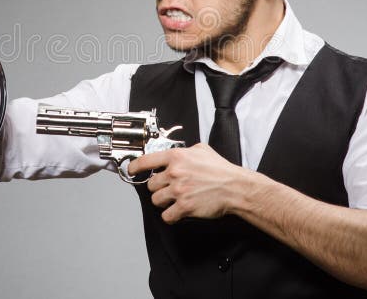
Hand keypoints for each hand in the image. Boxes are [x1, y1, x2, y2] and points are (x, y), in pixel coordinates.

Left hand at [129, 143, 246, 223]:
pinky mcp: (184, 207)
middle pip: (151, 185)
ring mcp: (178, 190)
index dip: (134, 167)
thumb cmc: (221, 169)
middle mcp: (175, 173)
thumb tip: (175, 152)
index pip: (145, 161)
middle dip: (158, 188)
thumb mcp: (202, 150)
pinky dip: (170, 216)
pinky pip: (166, 215)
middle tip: (169, 189)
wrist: (234, 187)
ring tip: (175, 200)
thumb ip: (185, 150)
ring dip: (163, 202)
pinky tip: (177, 212)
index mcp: (177, 157)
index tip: (132, 170)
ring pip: (156, 200)